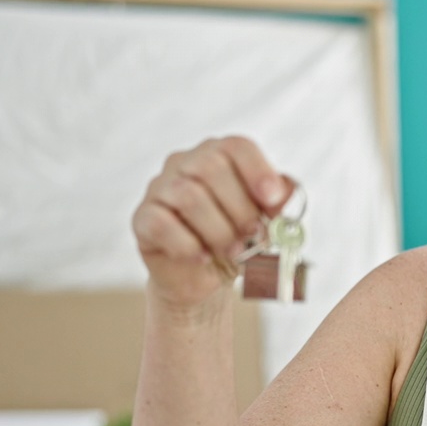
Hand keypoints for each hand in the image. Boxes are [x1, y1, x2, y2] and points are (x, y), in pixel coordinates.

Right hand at [132, 137, 292, 308]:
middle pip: (211, 167)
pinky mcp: (142, 218)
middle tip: (254, 235)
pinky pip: (160, 223)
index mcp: (219, 156)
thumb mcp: (266, 220)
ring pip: (187, 195)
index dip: (257, 171)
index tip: (272, 200)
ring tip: (234, 251)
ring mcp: (159, 188)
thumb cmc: (238, 240)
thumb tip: (284, 192)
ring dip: (218, 230)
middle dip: (240, 207)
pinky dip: (188, 245)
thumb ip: (278, 201)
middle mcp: (185, 164)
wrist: (206, 278)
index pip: (236, 146)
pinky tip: (202, 257)